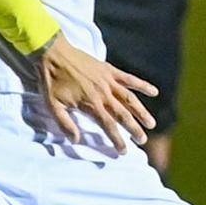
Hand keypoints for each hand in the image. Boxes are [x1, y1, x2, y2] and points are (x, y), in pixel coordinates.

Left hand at [38, 33, 156, 152]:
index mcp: (90, 104)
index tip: (124, 151)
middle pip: (123, 115)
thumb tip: (76, 140)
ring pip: (130, 99)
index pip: (108, 126)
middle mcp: (103, 94)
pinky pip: (129, 78)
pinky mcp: (109, 70)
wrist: (53, 53)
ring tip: (151, 123)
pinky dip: (142, 85)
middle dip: (134, 129)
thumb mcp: (52, 105)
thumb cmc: (51, 80)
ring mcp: (108, 81)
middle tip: (143, 140)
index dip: (117, 140)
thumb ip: (65, 123)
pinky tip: (154, 91)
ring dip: (142, 112)